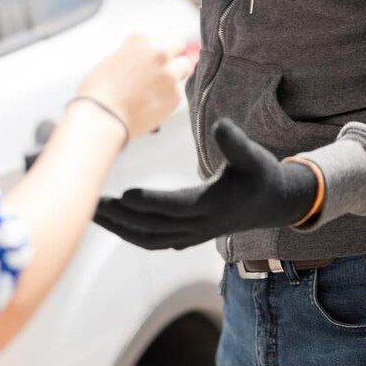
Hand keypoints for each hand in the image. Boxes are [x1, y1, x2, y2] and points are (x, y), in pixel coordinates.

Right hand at [76, 33, 193, 140]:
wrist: (103, 117)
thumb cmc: (100, 92)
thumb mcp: (114, 60)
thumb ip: (137, 56)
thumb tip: (150, 60)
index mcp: (141, 41)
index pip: (165, 38)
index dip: (163, 49)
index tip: (161, 57)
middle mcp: (159, 54)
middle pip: (181, 48)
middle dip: (175, 57)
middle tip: (164, 70)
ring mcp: (170, 74)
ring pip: (185, 69)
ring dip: (175, 76)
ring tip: (153, 91)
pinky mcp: (175, 96)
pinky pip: (178, 93)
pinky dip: (168, 98)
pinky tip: (151, 104)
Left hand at [92, 118, 318, 249]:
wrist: (273, 204)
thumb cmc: (260, 175)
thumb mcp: (253, 156)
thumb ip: (236, 143)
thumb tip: (221, 125)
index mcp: (212, 206)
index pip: (175, 207)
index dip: (150, 202)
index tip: (124, 194)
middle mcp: (199, 225)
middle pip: (154, 228)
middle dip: (122, 217)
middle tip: (92, 202)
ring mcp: (192, 235)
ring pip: (149, 239)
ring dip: (120, 228)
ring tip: (93, 212)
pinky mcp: (188, 236)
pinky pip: (154, 240)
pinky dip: (131, 233)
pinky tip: (112, 220)